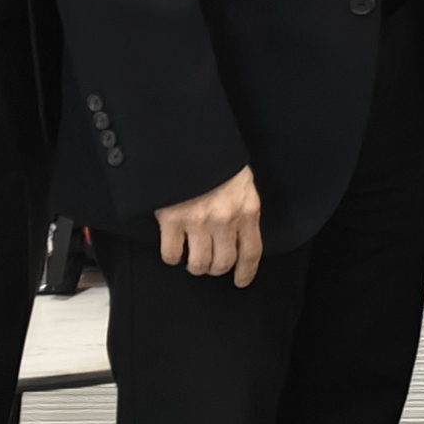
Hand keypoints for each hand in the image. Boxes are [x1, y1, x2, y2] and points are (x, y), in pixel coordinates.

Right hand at [156, 166, 264, 286]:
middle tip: (210, 264)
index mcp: (246, 209)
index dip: (246, 272)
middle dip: (216, 268)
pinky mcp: (172, 220)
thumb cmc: (217, 161)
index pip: (251, 251)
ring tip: (192, 257)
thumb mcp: (242, 182)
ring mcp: (198, 222)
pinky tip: (174, 249)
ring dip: (195, 265)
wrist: (188, 143)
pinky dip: (172, 257)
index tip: (241, 281)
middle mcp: (225, 220)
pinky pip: (172, 254)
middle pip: (223, 263)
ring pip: (199, 264)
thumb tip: (241, 232)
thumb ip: (243, 207)